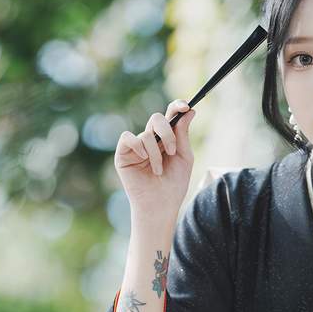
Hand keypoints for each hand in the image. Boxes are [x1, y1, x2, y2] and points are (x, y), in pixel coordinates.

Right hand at [114, 99, 196, 228]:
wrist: (160, 205)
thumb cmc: (173, 184)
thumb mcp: (183, 157)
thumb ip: (183, 134)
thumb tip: (189, 110)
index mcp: (167, 138)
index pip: (170, 116)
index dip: (176, 106)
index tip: (185, 106)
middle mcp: (151, 140)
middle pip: (157, 119)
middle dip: (167, 132)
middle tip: (171, 151)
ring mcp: (136, 147)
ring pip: (146, 134)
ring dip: (155, 153)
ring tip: (158, 170)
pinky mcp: (123, 154)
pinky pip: (128, 137)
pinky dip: (138, 146)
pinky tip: (144, 159)